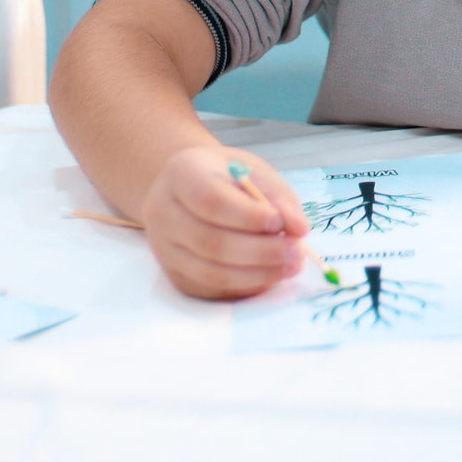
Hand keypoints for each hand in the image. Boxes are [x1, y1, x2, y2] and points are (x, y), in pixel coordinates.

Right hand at [139, 146, 309, 299]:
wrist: (190, 190)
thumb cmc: (226, 177)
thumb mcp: (254, 172)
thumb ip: (278, 197)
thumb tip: (299, 229)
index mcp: (181, 174)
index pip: (211, 200)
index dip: (248, 217)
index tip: (279, 223)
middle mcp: (163, 212)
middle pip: (210, 242)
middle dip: (260, 252)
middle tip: (296, 252)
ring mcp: (164, 248)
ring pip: (210, 272)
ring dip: (257, 274)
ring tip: (290, 265)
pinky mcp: (174, 275)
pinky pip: (212, 288)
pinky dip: (246, 285)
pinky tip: (270, 274)